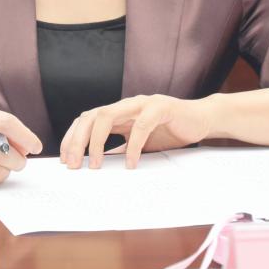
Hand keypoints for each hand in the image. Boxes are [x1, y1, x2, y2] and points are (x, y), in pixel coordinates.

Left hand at [59, 94, 212, 169]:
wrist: (202, 119)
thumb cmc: (170, 131)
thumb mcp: (139, 144)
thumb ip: (119, 150)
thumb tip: (97, 165)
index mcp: (119, 112)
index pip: (86, 120)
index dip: (72, 138)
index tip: (65, 160)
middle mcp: (126, 105)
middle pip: (91, 116)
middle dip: (77, 140)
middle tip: (73, 164)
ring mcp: (142, 103)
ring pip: (108, 115)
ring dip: (97, 141)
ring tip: (96, 165)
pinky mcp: (161, 107)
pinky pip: (141, 125)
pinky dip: (133, 145)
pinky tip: (131, 163)